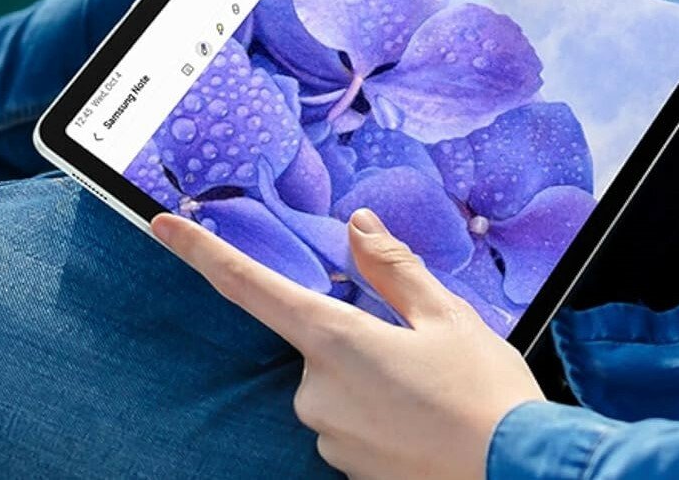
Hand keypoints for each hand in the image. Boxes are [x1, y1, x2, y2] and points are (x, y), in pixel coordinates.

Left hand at [151, 208, 543, 479]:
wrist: (516, 473)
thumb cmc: (485, 394)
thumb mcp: (447, 315)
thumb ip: (393, 267)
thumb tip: (358, 225)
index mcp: (336, 339)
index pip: (251, 286)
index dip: (203, 252)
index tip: (162, 225)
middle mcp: (316, 390)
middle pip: (321, 343)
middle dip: (363, 339)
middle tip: (425, 354)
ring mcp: (328, 435)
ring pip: (339, 386)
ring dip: (377, 381)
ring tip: (437, 395)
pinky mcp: (345, 469)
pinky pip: (353, 424)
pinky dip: (385, 416)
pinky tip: (427, 422)